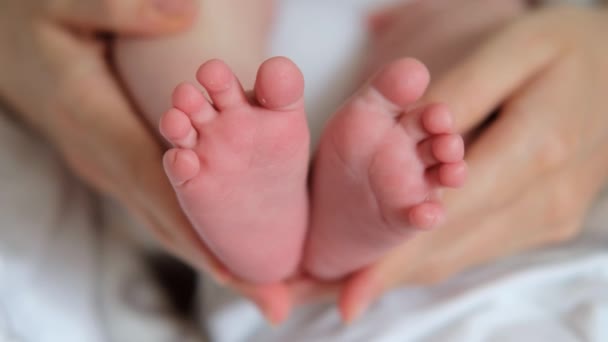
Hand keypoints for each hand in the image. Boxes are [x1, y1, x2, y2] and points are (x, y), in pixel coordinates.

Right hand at [0, 0, 296, 319]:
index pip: (152, 186)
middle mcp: (101, 158)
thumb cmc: (32, 22)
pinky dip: (190, 228)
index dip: (194, 229)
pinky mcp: (112, 162)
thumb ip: (121, 10)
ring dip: (208, 252)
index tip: (236, 271)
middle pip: (166, 219)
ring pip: (163, 218)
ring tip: (260, 284)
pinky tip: (223, 243)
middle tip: (269, 298)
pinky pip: (157, 202)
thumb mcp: (66, 5)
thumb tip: (185, 11)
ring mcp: (105, 166)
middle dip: (217, 261)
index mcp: (94, 121)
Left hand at [338, 5, 607, 321]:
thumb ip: (462, 91)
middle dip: (395, 271)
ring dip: (415, 267)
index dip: (398, 255)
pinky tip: (411, 254)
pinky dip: (445, 253)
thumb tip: (417, 131)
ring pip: (469, 253)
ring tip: (363, 281)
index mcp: (535, 149)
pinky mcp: (551, 219)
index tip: (351, 292)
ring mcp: (552, 213)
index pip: (451, 214)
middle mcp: (547, 195)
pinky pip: (487, 245)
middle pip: (456, 244)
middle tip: (344, 293)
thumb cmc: (565, 48)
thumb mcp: (514, 49)